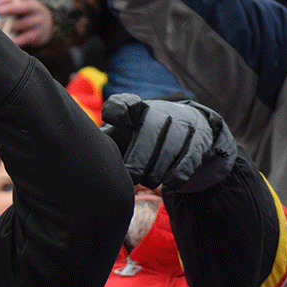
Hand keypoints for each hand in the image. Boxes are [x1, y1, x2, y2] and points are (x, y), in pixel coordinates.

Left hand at [0, 0, 52, 47]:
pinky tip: (7, 41)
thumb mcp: (21, 6)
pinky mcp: (38, 34)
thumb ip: (9, 5)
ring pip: (25, 23)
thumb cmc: (26, 14)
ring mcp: (39, 22)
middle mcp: (36, 9)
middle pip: (25, 7)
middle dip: (11, 8)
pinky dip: (16, 40)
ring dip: (10, 26)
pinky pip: (26, 37)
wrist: (47, 25)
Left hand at [100, 93, 235, 191]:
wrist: (188, 133)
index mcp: (135, 110)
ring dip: (158, 168)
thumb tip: (86, 159)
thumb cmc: (141, 139)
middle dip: (140, 156)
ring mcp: (183, 123)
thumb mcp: (122, 137)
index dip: (117, 109)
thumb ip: (106, 144)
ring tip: (148, 182)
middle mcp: (160, 112)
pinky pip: (190, 157)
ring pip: (171, 144)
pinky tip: (168, 183)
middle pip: (150, 128)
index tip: (112, 119)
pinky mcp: (201, 139)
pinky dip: (178, 173)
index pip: (124, 103)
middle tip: (132, 176)